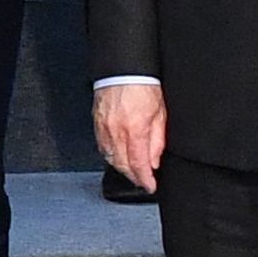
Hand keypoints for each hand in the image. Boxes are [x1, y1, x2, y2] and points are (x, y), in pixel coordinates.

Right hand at [93, 80, 166, 194]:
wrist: (124, 70)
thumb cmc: (144, 86)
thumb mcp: (160, 114)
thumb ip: (158, 140)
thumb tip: (154, 160)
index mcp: (135, 130)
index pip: (139, 164)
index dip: (145, 179)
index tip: (150, 186)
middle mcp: (117, 132)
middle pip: (123, 165)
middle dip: (134, 177)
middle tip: (143, 181)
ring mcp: (104, 128)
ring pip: (111, 158)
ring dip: (122, 168)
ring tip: (132, 171)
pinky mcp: (97, 123)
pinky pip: (102, 147)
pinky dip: (111, 155)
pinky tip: (118, 157)